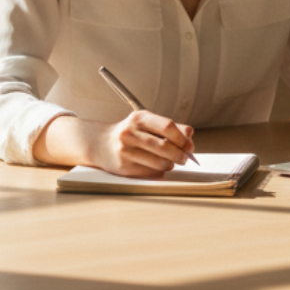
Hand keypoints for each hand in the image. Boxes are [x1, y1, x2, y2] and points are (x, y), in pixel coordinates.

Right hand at [33, 112, 195, 176]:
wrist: (99, 143)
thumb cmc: (130, 133)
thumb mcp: (146, 123)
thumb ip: (169, 127)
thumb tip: (190, 135)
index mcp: (139, 117)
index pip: (167, 126)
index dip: (182, 138)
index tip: (190, 146)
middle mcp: (130, 132)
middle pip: (164, 146)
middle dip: (180, 154)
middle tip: (186, 158)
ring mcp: (125, 150)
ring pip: (159, 162)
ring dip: (170, 164)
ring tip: (171, 162)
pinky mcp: (123, 166)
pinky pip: (150, 172)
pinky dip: (159, 171)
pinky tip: (157, 167)